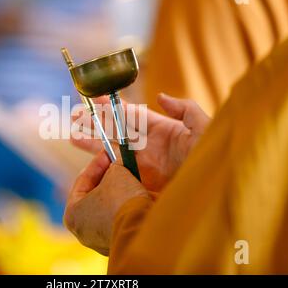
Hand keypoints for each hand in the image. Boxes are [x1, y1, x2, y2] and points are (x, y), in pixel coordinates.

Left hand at [64, 151, 149, 254]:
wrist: (143, 228)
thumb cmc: (121, 200)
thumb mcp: (116, 173)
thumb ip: (114, 165)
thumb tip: (119, 162)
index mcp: (72, 213)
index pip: (82, 181)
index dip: (97, 163)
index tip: (107, 152)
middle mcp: (83, 230)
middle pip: (94, 196)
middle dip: (108, 178)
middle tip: (118, 164)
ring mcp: (100, 240)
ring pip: (108, 208)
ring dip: (119, 192)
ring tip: (130, 177)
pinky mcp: (119, 244)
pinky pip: (120, 219)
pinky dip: (126, 206)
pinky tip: (137, 194)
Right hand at [72, 93, 209, 190]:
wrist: (213, 190)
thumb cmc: (212, 156)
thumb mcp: (203, 127)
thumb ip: (185, 109)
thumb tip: (161, 97)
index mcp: (161, 129)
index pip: (131, 114)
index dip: (112, 107)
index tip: (94, 99)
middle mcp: (149, 146)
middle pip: (116, 131)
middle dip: (96, 124)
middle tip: (75, 117)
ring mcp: (144, 165)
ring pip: (112, 151)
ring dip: (93, 144)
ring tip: (73, 137)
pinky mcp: (141, 183)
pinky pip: (117, 173)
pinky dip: (102, 168)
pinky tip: (88, 164)